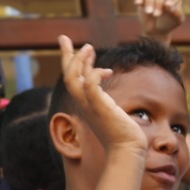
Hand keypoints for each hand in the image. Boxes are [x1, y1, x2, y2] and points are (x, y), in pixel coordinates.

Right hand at [58, 35, 145, 157]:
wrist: (126, 151)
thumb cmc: (122, 136)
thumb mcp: (112, 113)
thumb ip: (108, 103)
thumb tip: (113, 98)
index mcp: (85, 104)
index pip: (73, 79)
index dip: (71, 63)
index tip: (74, 48)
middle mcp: (84, 104)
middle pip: (68, 75)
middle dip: (66, 55)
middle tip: (63, 38)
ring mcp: (90, 106)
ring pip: (74, 78)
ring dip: (79, 61)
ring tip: (89, 48)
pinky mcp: (100, 107)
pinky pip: (91, 85)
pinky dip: (95, 74)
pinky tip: (108, 71)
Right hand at [134, 0, 183, 42]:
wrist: (157, 29)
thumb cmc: (169, 22)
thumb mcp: (176, 20)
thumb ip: (176, 13)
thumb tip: (170, 6)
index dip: (171, 0)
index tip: (167, 6)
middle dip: (158, 4)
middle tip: (156, 15)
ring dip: (149, 2)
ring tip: (149, 12)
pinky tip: (138, 3)